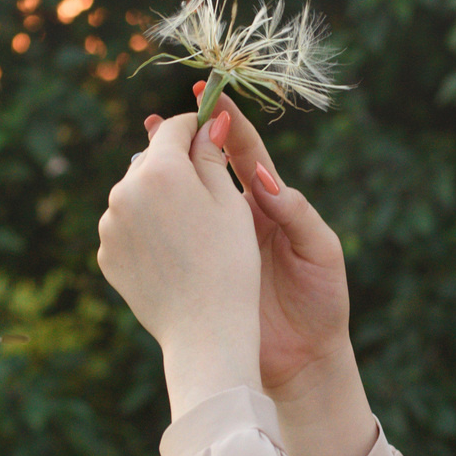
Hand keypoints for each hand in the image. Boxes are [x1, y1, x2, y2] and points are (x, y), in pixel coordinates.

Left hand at [96, 110, 263, 415]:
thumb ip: (212, 156)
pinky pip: (127, 226)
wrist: (205, 330)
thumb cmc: (229, 263)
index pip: (174, 128)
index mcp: (158, 171)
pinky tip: (172, 251)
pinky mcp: (106, 253)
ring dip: (158, 197)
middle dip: (176, 165)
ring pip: (136, 193)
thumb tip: (208, 122)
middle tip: (207, 186)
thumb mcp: (230, 203)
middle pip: (151, 160)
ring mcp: (110, 225)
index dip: (196, 126)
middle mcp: (124, 191)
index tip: (211, 133)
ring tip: (190, 226)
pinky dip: (146, 228)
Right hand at [148, 86, 353, 400]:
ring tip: (138, 158)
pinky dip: (153, 226)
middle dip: (181, 145)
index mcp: (271, 205)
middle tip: (155, 123)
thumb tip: (264, 179)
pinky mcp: (199, 274)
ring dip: (161, 182)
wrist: (305, 360)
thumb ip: (296, 214)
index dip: (226, 123)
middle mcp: (239, 219)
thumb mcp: (319, 251)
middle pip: (206, 172)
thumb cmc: (321, 302)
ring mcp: (214, 246)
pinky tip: (134, 211)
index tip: (207, 95)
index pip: (245, 154)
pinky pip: (172, 244)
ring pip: (183, 205)